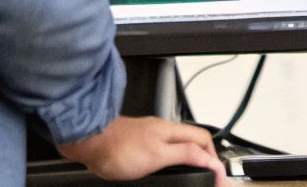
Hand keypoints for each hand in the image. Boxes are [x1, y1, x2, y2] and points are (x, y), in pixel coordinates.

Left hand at [57, 115, 227, 185]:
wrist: (89, 143)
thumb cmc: (118, 148)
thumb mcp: (158, 156)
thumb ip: (185, 154)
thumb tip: (209, 159)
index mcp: (171, 131)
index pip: (204, 140)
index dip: (213, 157)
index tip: (217, 175)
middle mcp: (163, 132)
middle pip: (193, 142)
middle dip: (204, 158)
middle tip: (209, 174)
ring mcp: (150, 137)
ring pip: (177, 147)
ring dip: (188, 159)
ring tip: (193, 173)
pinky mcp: (138, 146)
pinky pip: (161, 152)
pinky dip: (170, 162)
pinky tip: (165, 171)